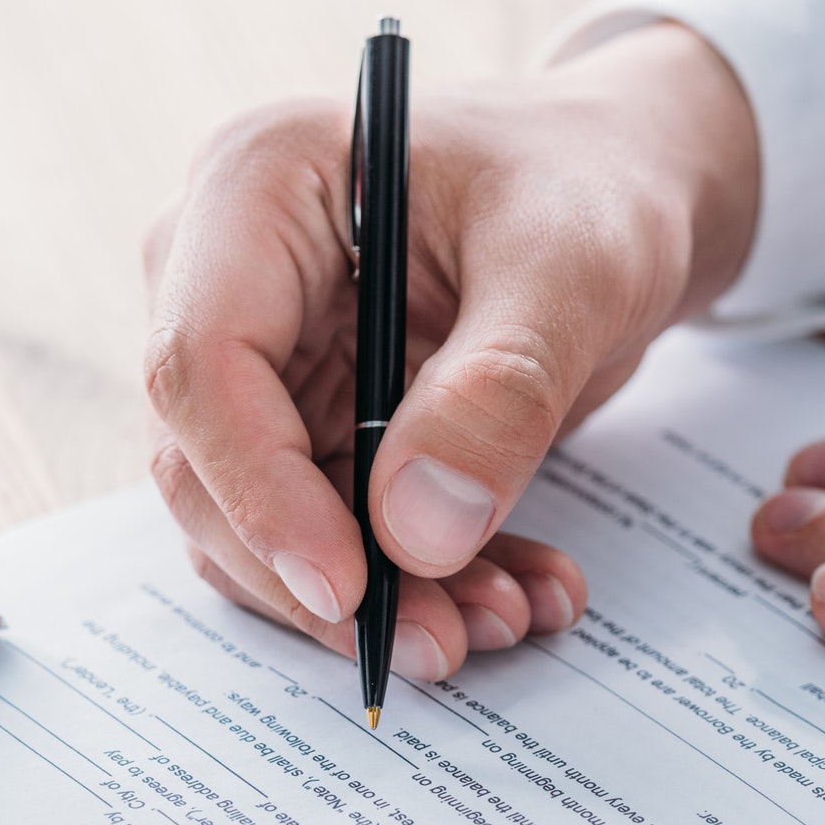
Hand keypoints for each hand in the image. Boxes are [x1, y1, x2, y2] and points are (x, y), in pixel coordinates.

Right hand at [143, 23, 756, 678]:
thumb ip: (499, 391)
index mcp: (256, 187)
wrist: (624, 189)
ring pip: (263, 524)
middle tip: (440, 641)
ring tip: (503, 616)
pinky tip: (515, 589)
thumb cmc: (591, 182)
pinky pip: (330, 535)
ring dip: (378, 598)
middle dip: (321, 576)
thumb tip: (415, 536)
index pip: (200, 364)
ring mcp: (262, 358)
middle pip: (208, 464)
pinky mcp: (308, 422)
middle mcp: (227, 275)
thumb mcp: (575, 266)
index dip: (260, 494)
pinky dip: (418, 581)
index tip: (350, 591)